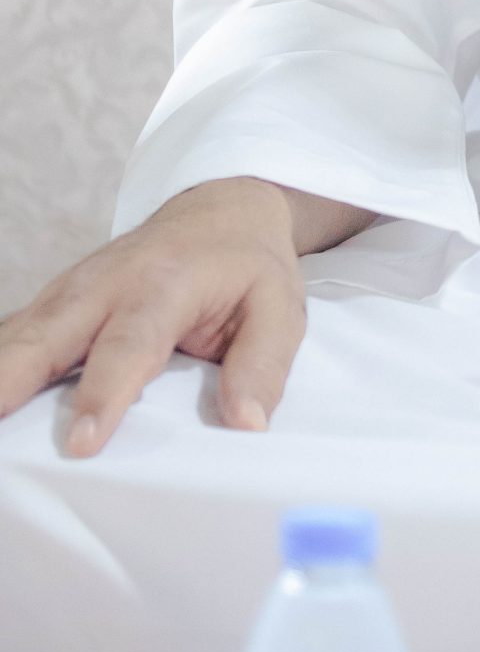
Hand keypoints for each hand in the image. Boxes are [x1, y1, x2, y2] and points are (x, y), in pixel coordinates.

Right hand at [0, 177, 368, 455]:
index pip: (130, 344)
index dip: (103, 393)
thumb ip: (263, 365)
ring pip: (21, 332)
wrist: (221, 209)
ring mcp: (75, 289)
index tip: (81, 443)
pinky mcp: (57, 301)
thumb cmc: (248, 265)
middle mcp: (108, 282)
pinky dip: (0, 361)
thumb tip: (247, 424)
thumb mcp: (279, 307)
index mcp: (166, 283)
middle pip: (49, 332)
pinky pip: (17, 333)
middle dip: (12, 377)